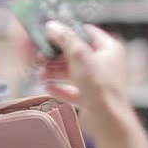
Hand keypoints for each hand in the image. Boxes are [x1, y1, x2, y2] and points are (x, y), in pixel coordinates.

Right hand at [40, 22, 129, 136]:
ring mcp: (98, 82)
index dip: (68, 30)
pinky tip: (46, 86)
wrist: (108, 121)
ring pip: (72, 72)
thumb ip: (65, 39)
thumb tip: (51, 25)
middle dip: (55, 55)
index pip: (86, 32)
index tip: (50, 31)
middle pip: (75, 53)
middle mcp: (105, 64)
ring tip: (40, 74)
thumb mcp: (80, 56)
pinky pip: (72, 90)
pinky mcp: (91, 98)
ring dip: (54, 71)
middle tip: (38, 56)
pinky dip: (59, 87)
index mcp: (109, 49)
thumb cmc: (100, 86)